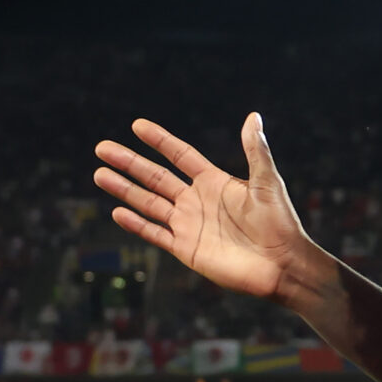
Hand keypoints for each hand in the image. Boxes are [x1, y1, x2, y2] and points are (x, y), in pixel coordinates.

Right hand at [94, 114, 318, 303]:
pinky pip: (155, 234)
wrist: (282, 265)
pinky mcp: (186, 249)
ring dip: (124, 189)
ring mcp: (189, 225)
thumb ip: (255, 150)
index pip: (179, 155)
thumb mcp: (267, 182)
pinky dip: (136, 224)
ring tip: (100, 174)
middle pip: (155, 177)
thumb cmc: (280, 223)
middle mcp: (196, 201)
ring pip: (148, 203)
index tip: (137, 125)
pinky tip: (117, 212)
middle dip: (129, 162)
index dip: (159, 140)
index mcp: (214, 181)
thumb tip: (253, 116)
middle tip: (102, 148)